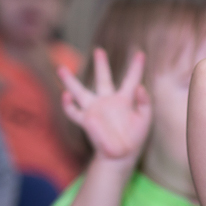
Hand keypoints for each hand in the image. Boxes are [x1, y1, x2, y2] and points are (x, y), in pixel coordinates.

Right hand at [59, 49, 151, 164]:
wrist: (121, 155)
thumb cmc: (134, 138)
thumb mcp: (145, 120)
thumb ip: (145, 103)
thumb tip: (141, 87)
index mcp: (124, 100)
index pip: (131, 80)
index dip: (136, 67)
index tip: (140, 53)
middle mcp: (108, 101)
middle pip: (103, 79)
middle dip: (101, 65)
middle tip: (99, 50)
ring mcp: (95, 109)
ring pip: (80, 91)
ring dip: (70, 81)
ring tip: (61, 69)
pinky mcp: (86, 120)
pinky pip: (73, 111)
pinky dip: (68, 104)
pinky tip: (66, 96)